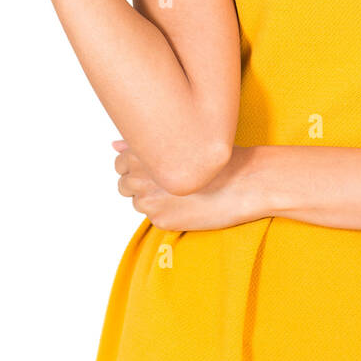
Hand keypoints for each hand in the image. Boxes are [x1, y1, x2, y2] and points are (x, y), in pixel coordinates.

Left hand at [113, 139, 267, 230]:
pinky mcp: (161, 220)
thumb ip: (142, 144)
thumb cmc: (218, 158)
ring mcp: (150, 199)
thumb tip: (114, 144)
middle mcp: (141, 176)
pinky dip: (165, 211)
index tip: (155, 166)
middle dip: (140, 182)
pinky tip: (187, 204)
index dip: (137, 165)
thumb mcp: (182, 141)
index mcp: (145, 152)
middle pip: (124, 183)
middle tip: (168, 180)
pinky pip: (153, 216)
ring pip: (137, 201)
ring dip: (152, 197)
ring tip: (181, 192)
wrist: (247, 182)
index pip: (120, 162)